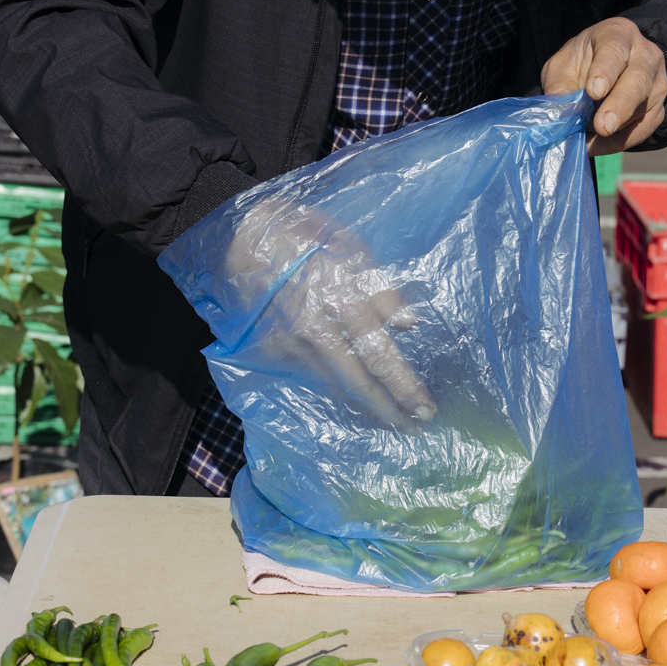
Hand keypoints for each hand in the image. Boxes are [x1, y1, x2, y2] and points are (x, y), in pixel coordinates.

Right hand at [224, 200, 434, 428]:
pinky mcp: (276, 350)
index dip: (402, 385)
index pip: (379, 355)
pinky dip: (338, 388)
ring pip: (336, 384)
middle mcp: (317, 330)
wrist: (242, 238)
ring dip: (366, 404)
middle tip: (413, 428)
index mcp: (341, 300)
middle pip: (359, 381)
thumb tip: (408, 325)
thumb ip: (381, 290)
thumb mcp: (352, 250)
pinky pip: (314, 374)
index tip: (424, 409)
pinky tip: (357, 397)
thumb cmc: (305, 237)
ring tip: (392, 418)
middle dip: (388, 408)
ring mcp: (293, 344)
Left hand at [541, 17, 666, 148]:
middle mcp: (645, 55)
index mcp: (618, 35)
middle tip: (603, 126)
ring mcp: (657, 82)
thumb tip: (559, 115)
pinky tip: (597, 146)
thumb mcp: (563, 66)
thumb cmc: (582, 64)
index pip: (615, 50)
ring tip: (588, 140)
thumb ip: (560, 87)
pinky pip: (643, 129)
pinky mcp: (658, 109)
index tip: (593, 92)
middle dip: (620, 105)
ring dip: (616, 128)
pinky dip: (618, 142)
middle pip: (638, 80)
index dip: (605, 71)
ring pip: (643, 107)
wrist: (607, 70)